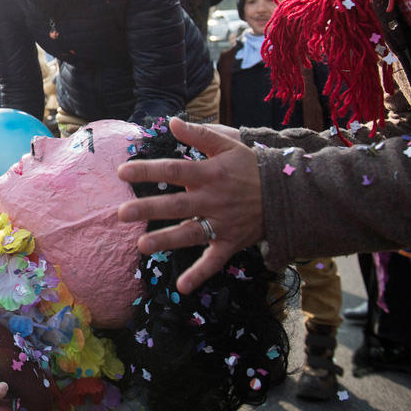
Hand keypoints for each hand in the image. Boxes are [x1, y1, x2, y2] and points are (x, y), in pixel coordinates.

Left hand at [116, 117, 262, 293]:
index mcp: (210, 173)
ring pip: (190, 233)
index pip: (174, 169)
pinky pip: (214, 261)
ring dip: (166, 240)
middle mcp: (213, 199)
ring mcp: (222, 223)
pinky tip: (182, 288)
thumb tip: (171, 123)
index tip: (121, 172)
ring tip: (141, 246)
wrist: (289, 193)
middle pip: (176, 204)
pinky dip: (199, 274)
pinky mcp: (230, 242)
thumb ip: (199, 134)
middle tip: (121, 213)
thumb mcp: (229, 144)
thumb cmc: (251, 166)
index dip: (148, 170)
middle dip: (148, 209)